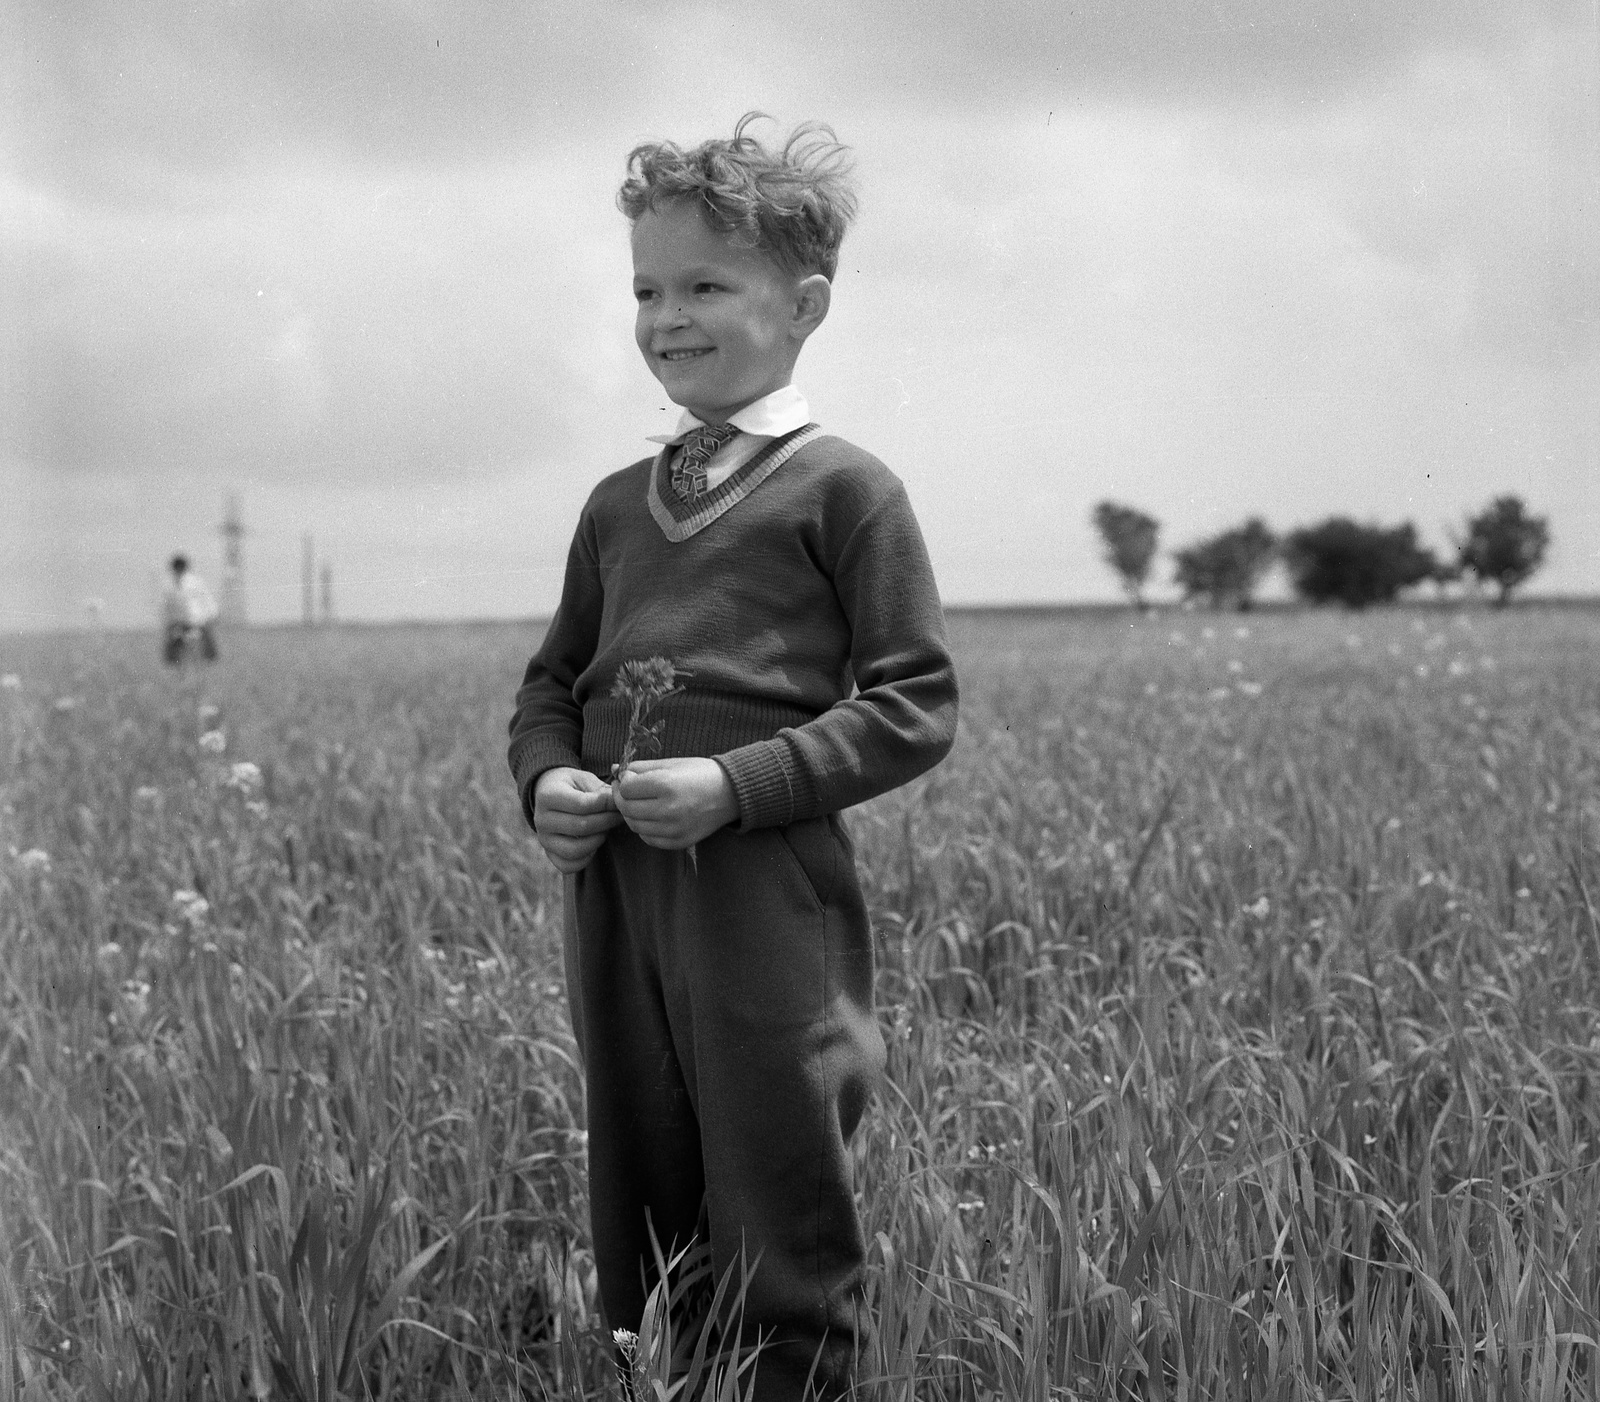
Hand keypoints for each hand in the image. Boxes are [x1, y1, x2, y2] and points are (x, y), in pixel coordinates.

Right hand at [533, 767, 621, 872]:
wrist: (549, 794)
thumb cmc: (572, 786)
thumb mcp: (584, 779)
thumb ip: (600, 791)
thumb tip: (620, 804)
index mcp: (547, 796)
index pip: (582, 804)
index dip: (605, 805)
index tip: (618, 802)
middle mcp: (541, 820)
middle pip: (581, 827)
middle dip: (607, 821)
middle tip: (619, 816)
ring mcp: (544, 840)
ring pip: (575, 849)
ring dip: (598, 840)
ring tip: (607, 829)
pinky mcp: (549, 854)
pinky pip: (570, 865)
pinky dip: (587, 858)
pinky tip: (594, 843)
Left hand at [612, 757, 738, 849]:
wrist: (730, 793)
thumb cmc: (699, 773)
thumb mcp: (670, 763)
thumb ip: (640, 768)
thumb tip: (615, 770)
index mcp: (665, 784)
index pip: (626, 789)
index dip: (622, 782)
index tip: (627, 778)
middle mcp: (669, 809)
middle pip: (626, 809)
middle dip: (622, 798)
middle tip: (627, 791)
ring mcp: (674, 829)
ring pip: (634, 825)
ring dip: (632, 814)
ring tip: (641, 803)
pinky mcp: (679, 842)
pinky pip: (648, 838)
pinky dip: (645, 828)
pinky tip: (652, 817)